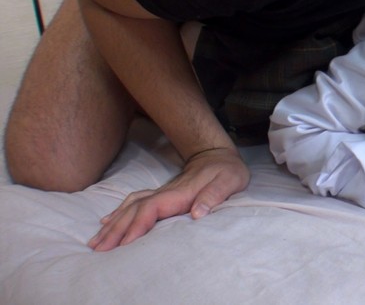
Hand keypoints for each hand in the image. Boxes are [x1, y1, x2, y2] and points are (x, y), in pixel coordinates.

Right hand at [88, 147, 249, 250]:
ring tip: (96, 241)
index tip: (124, 244)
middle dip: (115, 229)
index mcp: (179, 193)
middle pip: (134, 210)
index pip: (151, 209)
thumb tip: (197, 213)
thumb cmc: (227, 170)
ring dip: (113, 223)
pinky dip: (119, 212)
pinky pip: (134, 203)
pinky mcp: (161, 194)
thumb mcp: (229, 181)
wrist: (219, 154)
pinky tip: (107, 222)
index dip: (137, 226)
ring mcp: (161, 192)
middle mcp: (165, 192)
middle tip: (98, 249)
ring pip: (130, 206)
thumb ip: (214, 196)